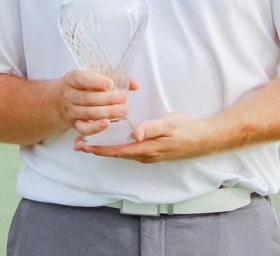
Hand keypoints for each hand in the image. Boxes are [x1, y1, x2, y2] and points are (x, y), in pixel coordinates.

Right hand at [53, 70, 133, 137]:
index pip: (82, 79)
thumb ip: (115, 77)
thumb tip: (135, 84)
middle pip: (88, 98)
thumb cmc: (83, 85)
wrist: (61, 99)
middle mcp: (69, 95)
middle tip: (123, 99)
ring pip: (89, 113)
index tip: (110, 84)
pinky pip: (83, 128)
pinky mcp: (74, 124)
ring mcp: (71, 111)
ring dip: (107, 113)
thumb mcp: (94, 75)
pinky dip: (95, 128)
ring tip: (123, 111)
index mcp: (72, 79)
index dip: (96, 82)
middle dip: (108, 99)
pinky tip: (107, 124)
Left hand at [74, 113, 212, 162]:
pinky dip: (114, 146)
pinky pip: (128, 150)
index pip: (117, 150)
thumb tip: (135, 133)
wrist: (203, 140)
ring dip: (103, 148)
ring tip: (87, 143)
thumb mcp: (169, 124)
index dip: (99, 148)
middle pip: (115, 153)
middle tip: (77, 145)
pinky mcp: (150, 151)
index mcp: (146, 148)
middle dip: (96, 149)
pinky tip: (109, 140)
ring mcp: (147, 155)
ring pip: (120, 152)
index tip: (83, 146)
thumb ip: (151, 127)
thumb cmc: (186, 130)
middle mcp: (144, 155)